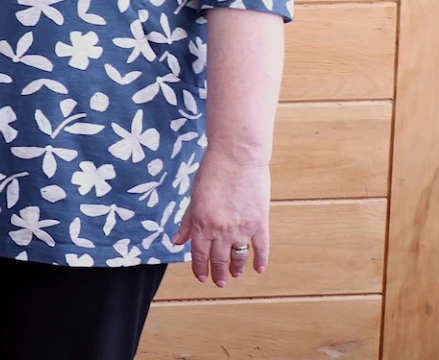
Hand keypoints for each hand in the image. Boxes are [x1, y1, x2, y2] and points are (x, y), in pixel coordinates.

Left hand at [174, 152, 271, 285]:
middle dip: (218, 273)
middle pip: (218, 259)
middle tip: (219, 282)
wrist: (237, 157)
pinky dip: (260, 260)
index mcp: (202, 224)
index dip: (200, 269)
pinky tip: (258, 269)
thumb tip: (177, 242)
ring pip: (238, 257)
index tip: (202, 278)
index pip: (199, 254)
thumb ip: (188, 222)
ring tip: (235, 275)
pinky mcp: (260, 223)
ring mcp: (242, 228)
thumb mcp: (194, 197)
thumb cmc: (211, 172)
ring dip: (236, 268)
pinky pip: (261, 248)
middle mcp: (221, 230)